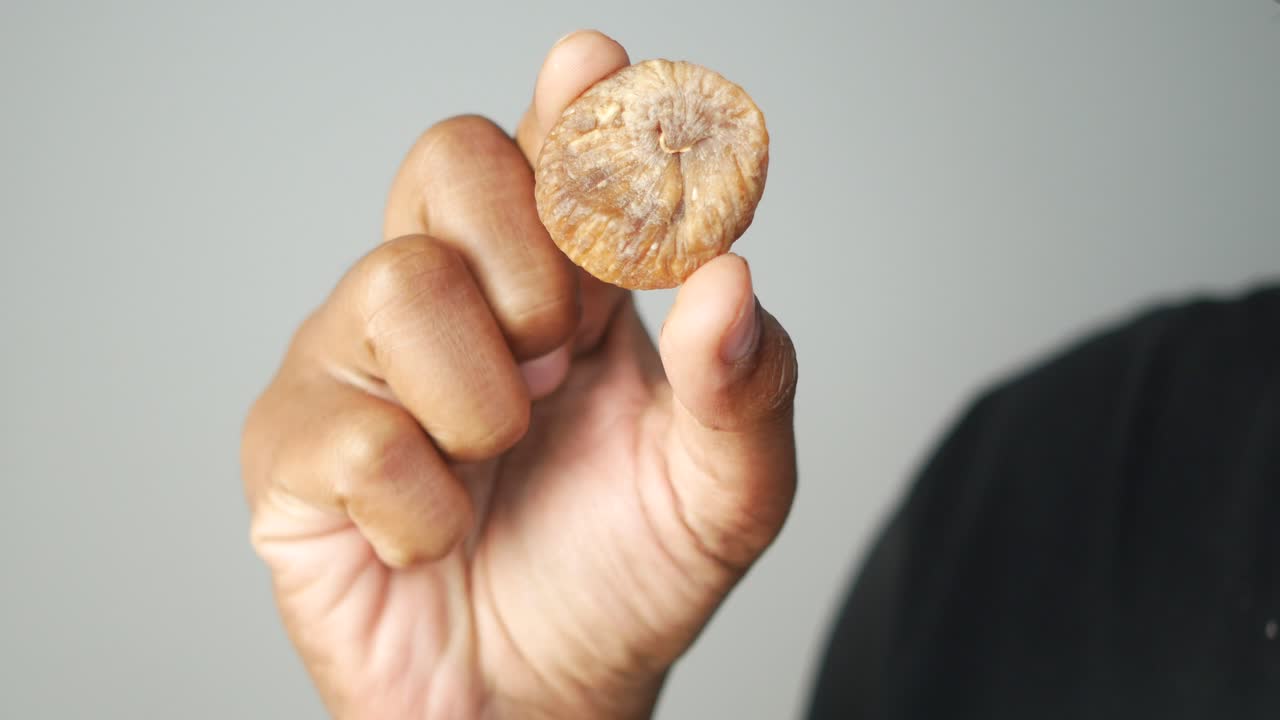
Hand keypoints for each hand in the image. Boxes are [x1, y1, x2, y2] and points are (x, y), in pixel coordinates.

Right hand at [241, 30, 797, 719]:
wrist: (535, 702)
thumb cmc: (623, 576)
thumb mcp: (723, 494)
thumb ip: (744, 387)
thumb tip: (729, 281)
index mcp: (562, 282)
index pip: (555, 150)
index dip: (574, 105)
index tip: (598, 70)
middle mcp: (453, 294)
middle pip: (450, 156)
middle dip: (528, 253)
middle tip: (563, 352)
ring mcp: (361, 361)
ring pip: (397, 285)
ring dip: (482, 403)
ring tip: (498, 463)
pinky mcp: (294, 447)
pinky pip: (352, 434)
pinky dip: (423, 509)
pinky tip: (438, 535)